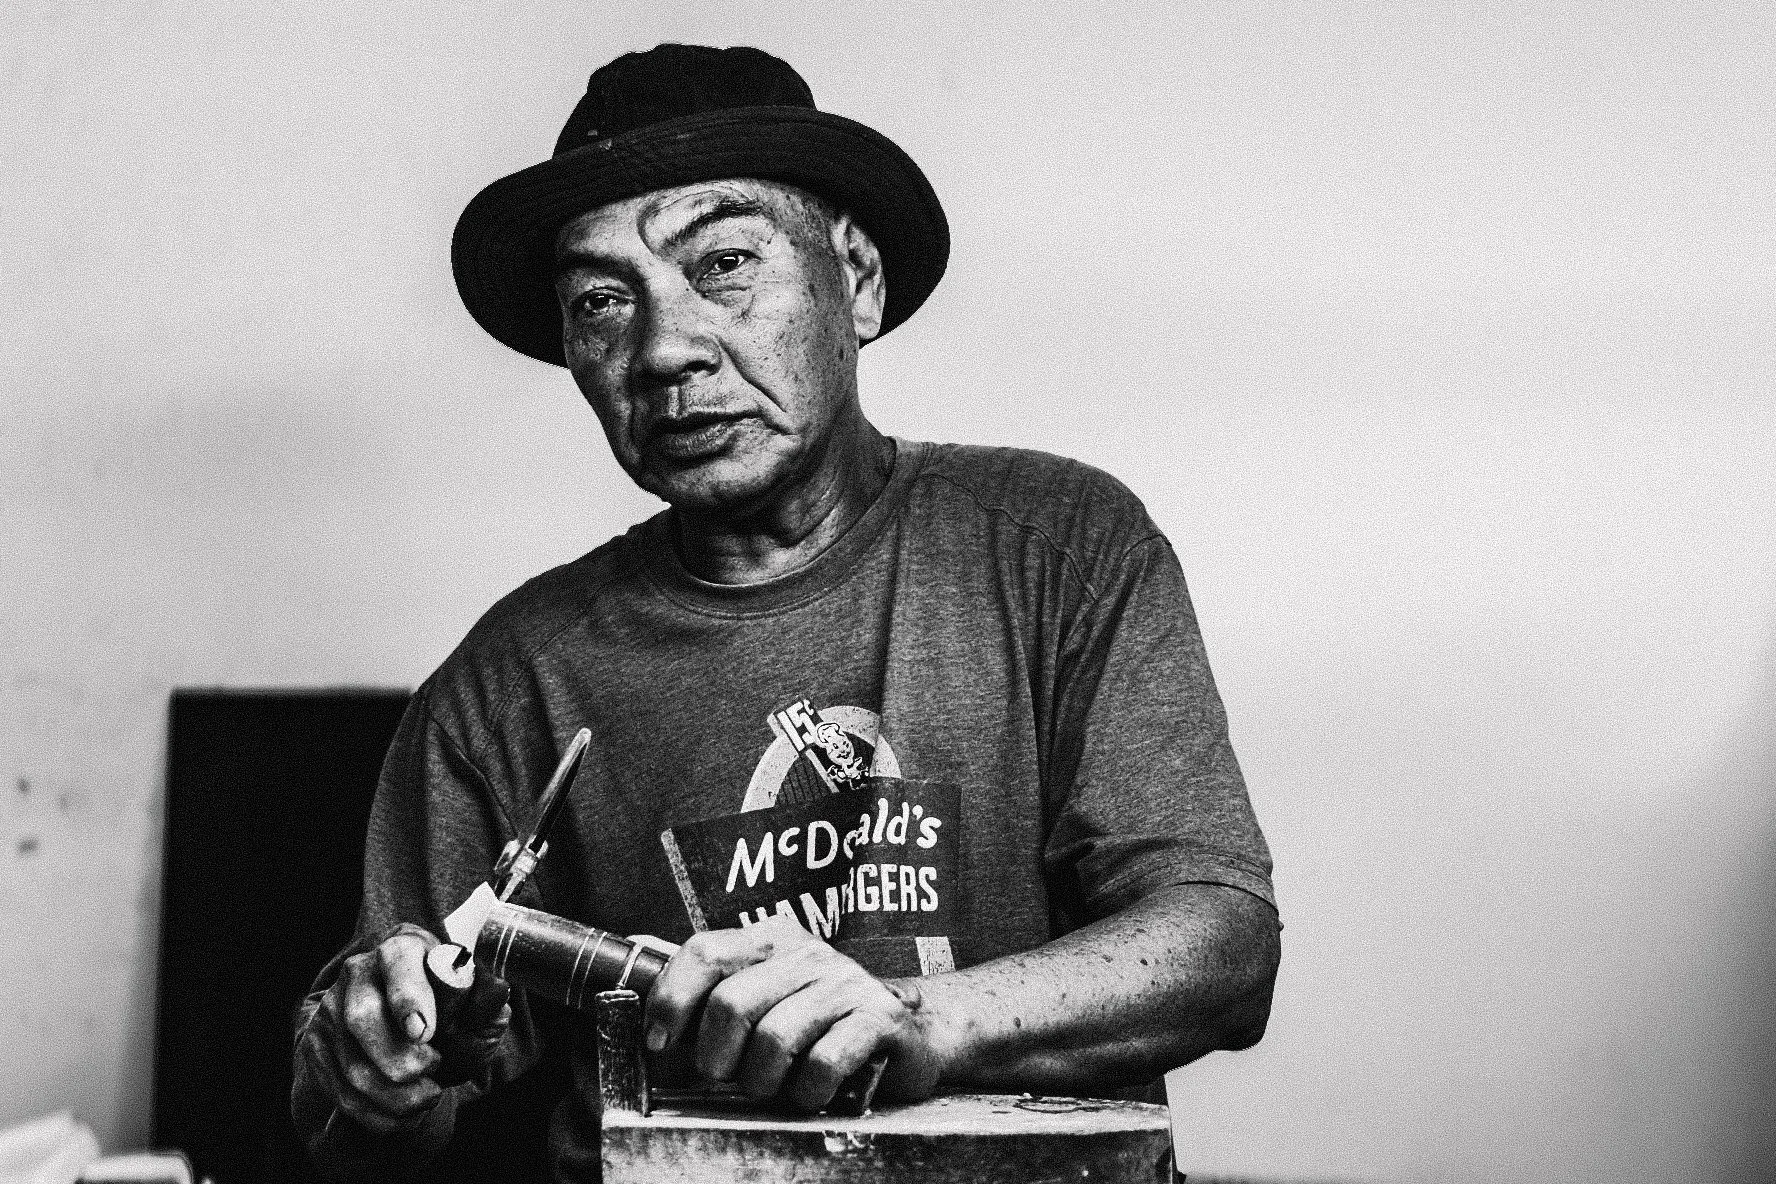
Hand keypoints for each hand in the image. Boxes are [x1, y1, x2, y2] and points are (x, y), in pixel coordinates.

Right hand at [296, 923, 508, 1133]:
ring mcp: (332, 1013)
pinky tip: (406, 1114)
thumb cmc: (445, 1001)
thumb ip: (485, 997)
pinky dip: (378, 1114)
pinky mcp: (318, 1049)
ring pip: (353, 1066)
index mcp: (401, 949)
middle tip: (433, 1069)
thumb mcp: (471, 991)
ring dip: (395, 1095)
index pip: (397, 962)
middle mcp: (358, 975)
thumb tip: (496, 996)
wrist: (402, 1017)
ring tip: (428, 1097)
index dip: (409, 997)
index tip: (425, 1032)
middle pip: (364, 1019)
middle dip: (401, 1059)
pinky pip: (342, 1094)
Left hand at [643, 915, 946, 1110]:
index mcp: (772, 940)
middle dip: (716, 1057)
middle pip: (731, 1003)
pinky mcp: (879, 1018)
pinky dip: (806, 1092)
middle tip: (727, 1077)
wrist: (911, 1034)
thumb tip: (634, 945)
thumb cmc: (820, 1022)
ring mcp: (847, 983)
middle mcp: (808, 953)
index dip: (672, 998)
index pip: (705, 950)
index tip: (661, 1041)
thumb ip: (708, 976)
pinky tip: (812, 1091)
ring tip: (773, 1087)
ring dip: (762, 1082)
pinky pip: (822, 1063)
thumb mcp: (764, 989)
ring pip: (774, 1039)